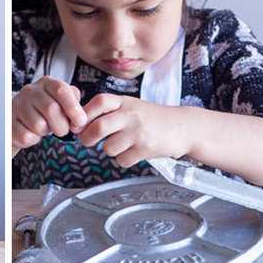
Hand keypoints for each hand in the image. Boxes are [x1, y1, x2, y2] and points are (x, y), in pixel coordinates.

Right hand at [12, 77, 86, 156]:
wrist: (18, 123)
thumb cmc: (44, 112)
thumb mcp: (60, 103)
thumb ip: (73, 103)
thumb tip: (81, 116)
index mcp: (47, 83)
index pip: (61, 90)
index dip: (73, 107)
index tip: (81, 121)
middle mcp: (31, 90)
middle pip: (52, 109)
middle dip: (61, 126)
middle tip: (62, 131)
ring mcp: (18, 105)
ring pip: (39, 125)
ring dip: (45, 132)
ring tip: (42, 128)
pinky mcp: (10, 121)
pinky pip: (27, 136)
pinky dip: (33, 139)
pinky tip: (31, 133)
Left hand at [75, 94, 190, 166]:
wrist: (183, 127)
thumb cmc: (152, 119)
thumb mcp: (132, 107)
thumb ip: (109, 113)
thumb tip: (80, 126)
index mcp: (125, 102)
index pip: (100, 102)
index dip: (84, 113)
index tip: (78, 124)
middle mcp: (131, 115)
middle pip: (98, 128)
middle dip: (87, 138)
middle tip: (87, 141)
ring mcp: (139, 132)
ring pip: (108, 148)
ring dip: (110, 150)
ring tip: (122, 144)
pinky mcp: (145, 149)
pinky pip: (122, 160)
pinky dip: (125, 159)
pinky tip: (135, 152)